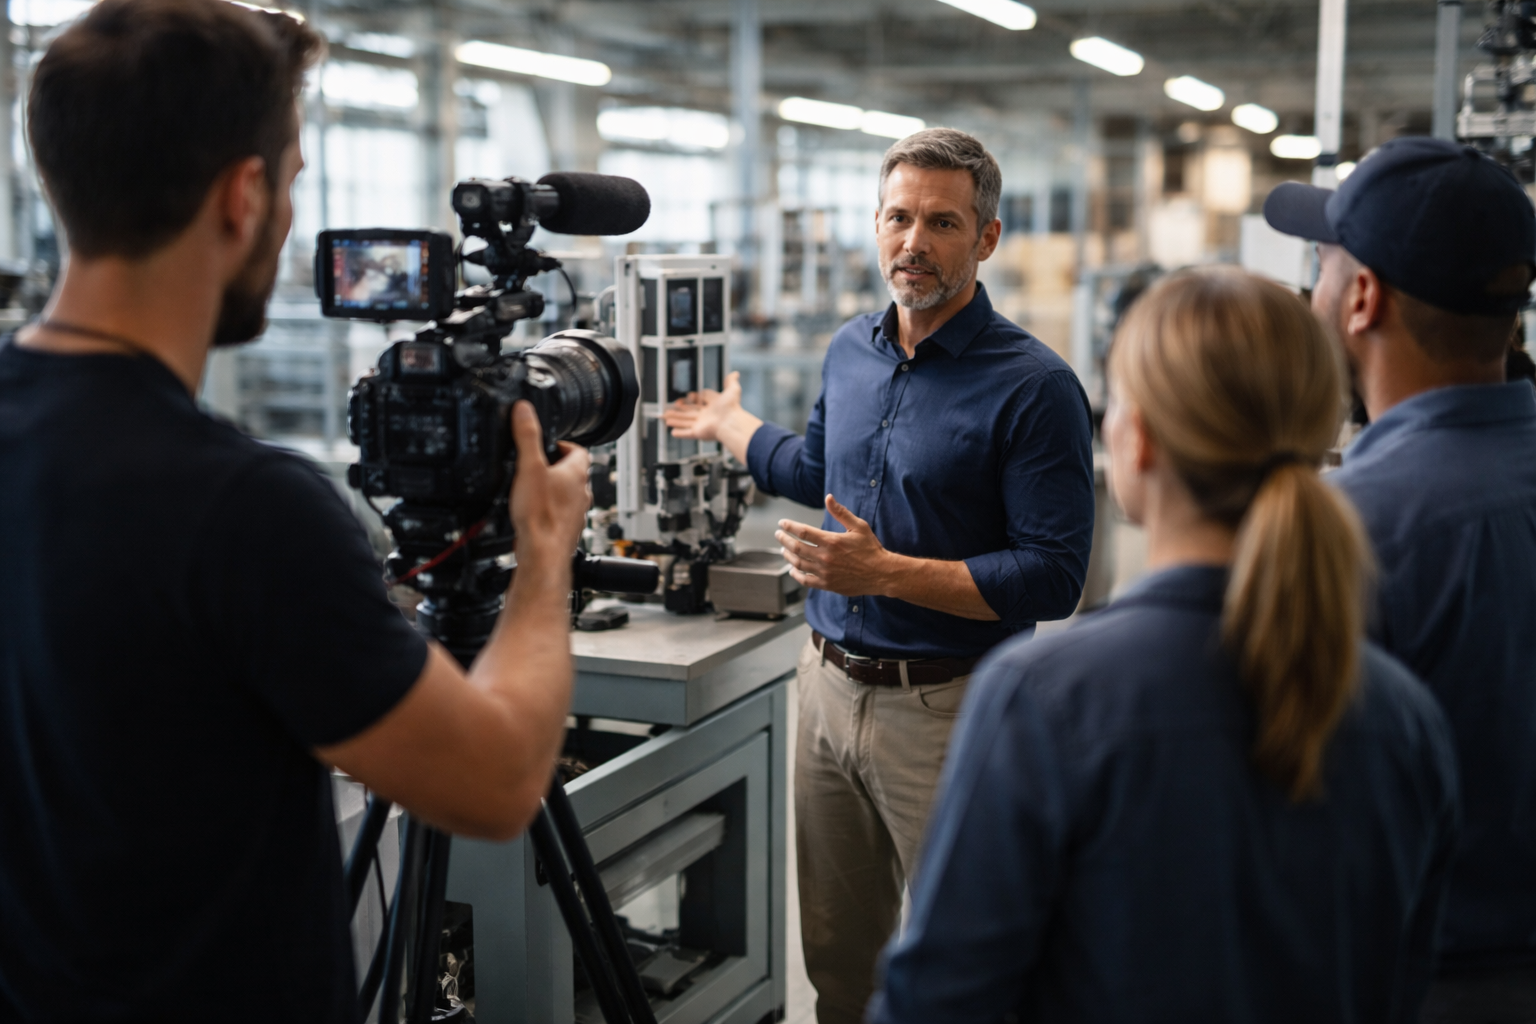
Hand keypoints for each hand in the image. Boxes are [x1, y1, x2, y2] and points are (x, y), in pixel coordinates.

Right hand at [509, 401, 590, 566]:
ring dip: (553, 489)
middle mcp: (582, 493)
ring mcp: (577, 513)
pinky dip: (549, 509)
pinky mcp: (567, 530)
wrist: (542, 554)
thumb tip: (524, 409)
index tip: (548, 445)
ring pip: (568, 494)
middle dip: (555, 466)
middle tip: (536, 465)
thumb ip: (527, 435)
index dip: (563, 445)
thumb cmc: (540, 515)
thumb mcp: (528, 467)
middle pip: (573, 472)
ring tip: (532, 488)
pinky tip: (532, 513)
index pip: (579, 450)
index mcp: (576, 473)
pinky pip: (560, 513)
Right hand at [662, 370, 743, 441]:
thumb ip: (731, 381)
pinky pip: (687, 434)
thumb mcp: (732, 389)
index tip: (689, 396)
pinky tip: (673, 432)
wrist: (731, 422)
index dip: (694, 399)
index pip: (701, 403)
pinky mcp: (698, 433)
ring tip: (666, 418)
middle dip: (679, 411)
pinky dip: (680, 433)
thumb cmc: (732, 407)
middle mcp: (707, 417)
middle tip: (671, 408)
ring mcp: (702, 426)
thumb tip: (735, 373)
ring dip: (676, 420)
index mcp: (714, 407)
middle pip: (690, 413)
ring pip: (686, 422)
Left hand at [775, 494, 897, 596]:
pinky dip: (796, 575)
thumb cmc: (871, 549)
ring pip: (798, 564)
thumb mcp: (858, 526)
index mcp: (831, 541)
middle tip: (778, 535)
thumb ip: (841, 513)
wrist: (881, 573)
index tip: (782, 523)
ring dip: (788, 556)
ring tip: (784, 550)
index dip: (789, 526)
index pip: (803, 532)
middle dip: (784, 540)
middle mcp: (825, 557)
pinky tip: (793, 569)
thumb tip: (828, 497)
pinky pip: (805, 580)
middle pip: (796, 547)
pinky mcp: (827, 584)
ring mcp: (825, 572)